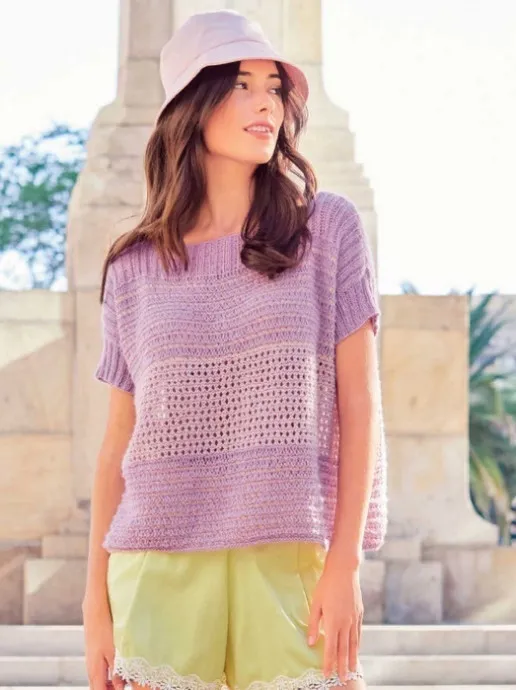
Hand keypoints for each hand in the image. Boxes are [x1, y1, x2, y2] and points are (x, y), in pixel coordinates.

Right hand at [82, 596, 124, 689]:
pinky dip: (111, 675)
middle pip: (99, 688)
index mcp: (95, 671)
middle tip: (125, 687)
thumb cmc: (105, 627)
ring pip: (101, 679)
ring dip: (111, 684)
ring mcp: (93, 659)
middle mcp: (91, 668)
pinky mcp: (96, 651)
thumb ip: (117, 671)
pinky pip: (103, 670)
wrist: (95, 607)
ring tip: (126, 683)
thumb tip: (120, 688)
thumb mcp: (114, 650)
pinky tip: (122, 670)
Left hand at [307, 556, 363, 682]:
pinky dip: (358, 644)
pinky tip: (356, 650)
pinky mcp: (359, 613)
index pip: (330, 648)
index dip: (328, 662)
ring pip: (353, 643)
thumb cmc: (326, 585)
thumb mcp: (315, 603)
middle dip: (341, 665)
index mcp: (333, 621)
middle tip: (342, 679)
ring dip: (352, 658)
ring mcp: (354, 619)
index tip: (327, 674)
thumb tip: (310, 642)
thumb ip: (313, 624)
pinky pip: (358, 633)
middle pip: (343, 649)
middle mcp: (345, 623)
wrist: (344, 570)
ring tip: (351, 670)